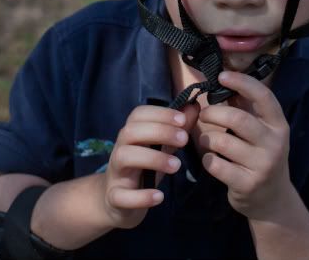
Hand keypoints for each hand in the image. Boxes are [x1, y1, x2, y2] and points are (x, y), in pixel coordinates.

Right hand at [100, 102, 199, 228]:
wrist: (118, 202)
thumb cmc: (144, 169)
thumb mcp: (162, 148)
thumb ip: (178, 129)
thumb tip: (194, 106)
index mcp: (132, 134)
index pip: (138, 114)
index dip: (160, 113)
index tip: (182, 120)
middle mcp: (120, 149)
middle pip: (130, 131)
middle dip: (159, 131)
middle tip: (184, 140)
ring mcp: (115, 173)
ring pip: (124, 157)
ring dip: (152, 158)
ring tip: (176, 166)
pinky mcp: (114, 197)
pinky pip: (120, 196)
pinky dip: (141, 196)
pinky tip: (159, 196)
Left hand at [198, 71, 290, 220]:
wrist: (272, 199)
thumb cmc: (261, 154)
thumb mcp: (262, 130)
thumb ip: (246, 107)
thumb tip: (224, 78)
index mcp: (279, 124)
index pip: (263, 96)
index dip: (242, 82)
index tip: (221, 76)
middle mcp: (274, 143)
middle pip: (237, 119)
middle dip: (213, 113)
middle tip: (204, 114)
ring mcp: (262, 165)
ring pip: (222, 142)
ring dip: (207, 138)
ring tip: (206, 139)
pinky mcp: (247, 184)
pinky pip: (216, 165)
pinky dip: (208, 159)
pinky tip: (211, 160)